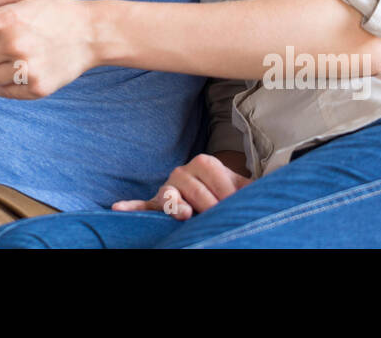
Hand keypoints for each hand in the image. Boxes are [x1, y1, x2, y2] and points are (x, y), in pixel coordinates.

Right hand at [111, 153, 252, 219]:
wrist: (220, 195)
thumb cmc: (231, 193)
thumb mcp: (242, 187)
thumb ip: (247, 188)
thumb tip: (262, 191)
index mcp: (205, 164)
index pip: (214, 176)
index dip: (227, 193)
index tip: (237, 206)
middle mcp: (183, 172)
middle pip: (193, 189)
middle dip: (209, 205)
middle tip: (220, 217)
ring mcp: (169, 188)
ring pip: (169, 197)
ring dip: (175, 205)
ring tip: (184, 214)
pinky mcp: (158, 204)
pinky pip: (144, 206)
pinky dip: (131, 208)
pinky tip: (118, 209)